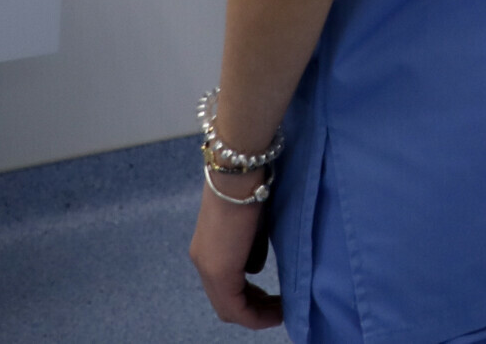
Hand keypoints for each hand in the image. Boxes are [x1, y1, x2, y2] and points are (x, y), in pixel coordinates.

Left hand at [189, 183, 283, 329]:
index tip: (274, 302)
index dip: (251, 301)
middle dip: (256, 310)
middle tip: (281, 310)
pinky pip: (236, 306)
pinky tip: (278, 310)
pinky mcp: (219, 270)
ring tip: (282, 312)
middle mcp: (203, 263)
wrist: (238, 171)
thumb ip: (251, 250)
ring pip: (230, 308)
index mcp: (209, 250)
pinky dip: (256, 314)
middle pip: (227, 305)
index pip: (226, 289)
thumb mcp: (253, 225)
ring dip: (257, 314)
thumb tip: (254, 269)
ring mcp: (208, 268)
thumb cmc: (249, 188)